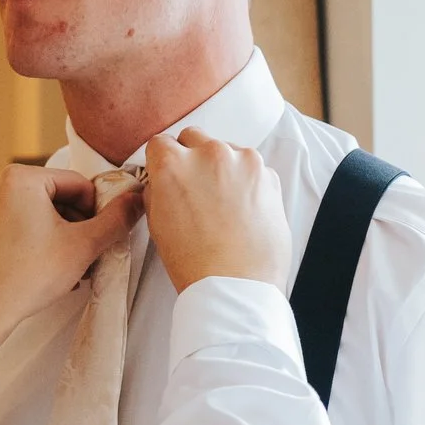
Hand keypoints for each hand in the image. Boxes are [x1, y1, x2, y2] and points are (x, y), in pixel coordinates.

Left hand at [0, 165, 143, 376]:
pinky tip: (53, 266)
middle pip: (61, 196)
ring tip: (73, 265)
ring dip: (64, 235)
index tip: (100, 239)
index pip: (79, 185)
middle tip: (88, 255)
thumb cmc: (29, 276)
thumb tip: (137, 200)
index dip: (97, 212)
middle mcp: (0, 182)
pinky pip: (25, 221)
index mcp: (21, 177)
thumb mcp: (84, 245)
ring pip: (44, 211)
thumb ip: (116, 219)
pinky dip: (43, 238)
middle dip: (79, 226)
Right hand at [142, 128, 289, 293]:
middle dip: (192, 158)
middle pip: (193, 138)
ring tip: (223, 204)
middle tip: (196, 188)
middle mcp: (208, 153)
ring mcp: (242, 161)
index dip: (162, 161)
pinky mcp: (268, 175)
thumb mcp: (157, 224)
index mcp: (173, 163)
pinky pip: (251, 168)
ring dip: (222, 168)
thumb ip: (157, 191)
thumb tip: (160, 181)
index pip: (160, 143)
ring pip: (226, 150)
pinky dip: (246, 181)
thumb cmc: (193, 262)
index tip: (168, 174)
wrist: (235, 285)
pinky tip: (243, 210)